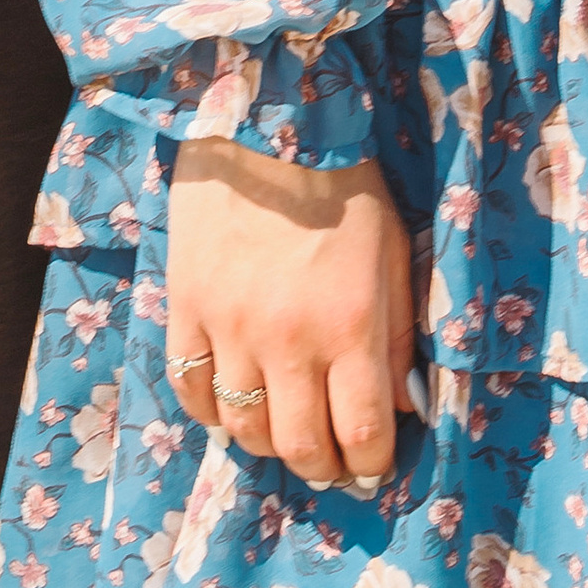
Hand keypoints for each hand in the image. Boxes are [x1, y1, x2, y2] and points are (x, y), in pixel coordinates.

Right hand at [165, 140, 415, 493]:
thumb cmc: (344, 185)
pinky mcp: (185, 307)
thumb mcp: (393, 254)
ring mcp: (229, 327)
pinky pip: (190, 390)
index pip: (363, 435)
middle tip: (330, 456)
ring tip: (283, 425)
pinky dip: (212, 410)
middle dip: (322, 466)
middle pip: (300, 448)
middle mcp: (289, 339)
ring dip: (268, 442)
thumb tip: (402, 408)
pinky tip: (232, 399)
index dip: (371, 465)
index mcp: (351, 325)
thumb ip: (401, 336)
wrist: (267, 122)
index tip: (372, 463)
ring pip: (243, 430)